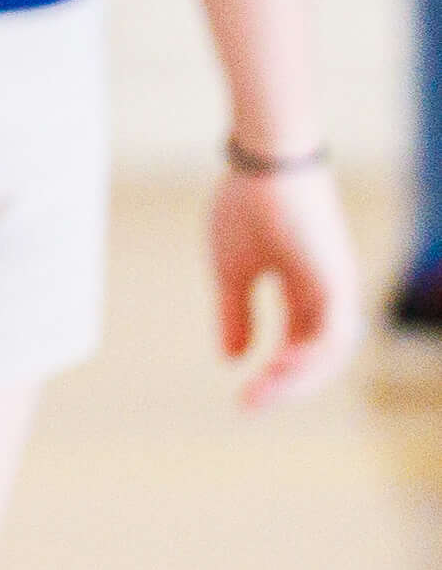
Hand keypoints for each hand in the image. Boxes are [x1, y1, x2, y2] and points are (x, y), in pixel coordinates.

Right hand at [211, 159, 362, 407]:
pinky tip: (279, 369)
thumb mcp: (231, 271)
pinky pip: (333, 335)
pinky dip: (311, 357)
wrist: (264, 165)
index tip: (241, 398)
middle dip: (284, 386)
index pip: (296, 346)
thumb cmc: (246, 206)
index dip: (272, 376)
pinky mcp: (338, 284)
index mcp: (304, 291)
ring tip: (263, 392)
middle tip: (249, 405)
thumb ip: (235, 314)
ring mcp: (336, 291)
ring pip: (329, 353)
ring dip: (298, 379)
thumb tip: (232, 359)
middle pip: (315, 357)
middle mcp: (328, 296)